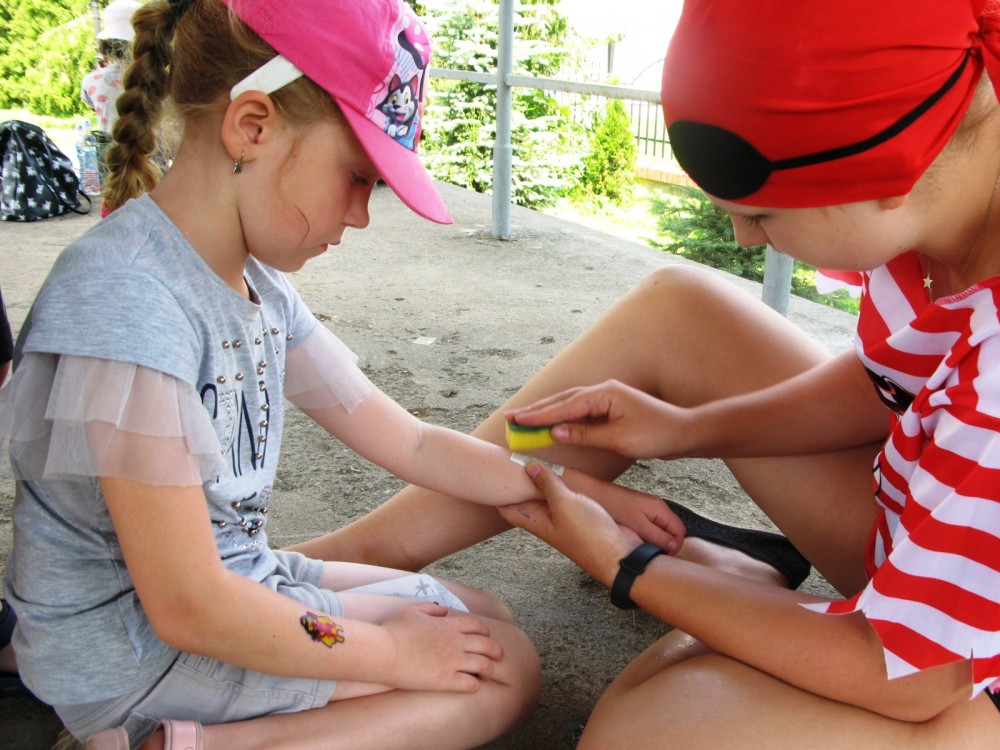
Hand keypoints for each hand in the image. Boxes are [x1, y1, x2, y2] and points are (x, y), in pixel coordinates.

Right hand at [382, 604, 503, 692]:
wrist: (384, 651)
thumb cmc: (394, 630)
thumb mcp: (412, 610)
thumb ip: (431, 608)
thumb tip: (444, 610)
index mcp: (448, 625)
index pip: (477, 626)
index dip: (485, 631)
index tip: (486, 636)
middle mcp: (455, 642)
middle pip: (486, 645)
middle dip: (496, 650)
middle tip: (499, 656)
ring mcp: (452, 662)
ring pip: (483, 665)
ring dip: (489, 669)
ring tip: (490, 673)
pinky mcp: (445, 680)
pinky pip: (470, 684)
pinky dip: (475, 685)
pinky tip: (473, 686)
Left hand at [498, 463, 640, 586]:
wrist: (620, 555)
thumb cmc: (588, 534)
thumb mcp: (564, 504)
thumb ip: (547, 484)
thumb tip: (530, 467)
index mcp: (534, 521)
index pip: (506, 507)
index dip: (495, 491)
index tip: (489, 471)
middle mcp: (545, 518)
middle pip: (524, 498)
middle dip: (517, 480)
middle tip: (511, 455)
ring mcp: (562, 516)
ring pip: (545, 494)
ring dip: (541, 478)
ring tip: (534, 454)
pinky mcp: (579, 512)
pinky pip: (564, 494)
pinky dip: (560, 482)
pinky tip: (563, 468)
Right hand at [505, 380, 693, 459]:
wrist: (685, 433)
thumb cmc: (656, 435)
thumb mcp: (619, 438)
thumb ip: (585, 433)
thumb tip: (555, 431)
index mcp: (604, 394)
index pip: (563, 405)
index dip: (537, 415)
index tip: (515, 420)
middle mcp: (603, 391)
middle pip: (562, 399)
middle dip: (536, 410)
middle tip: (511, 418)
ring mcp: (607, 398)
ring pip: (569, 403)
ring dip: (547, 412)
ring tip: (524, 419)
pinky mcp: (611, 408)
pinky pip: (580, 410)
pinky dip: (562, 416)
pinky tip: (552, 423)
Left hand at [593, 481, 684, 553]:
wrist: (594, 494)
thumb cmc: (614, 508)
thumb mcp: (638, 526)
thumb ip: (658, 537)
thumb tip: (674, 547)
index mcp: (661, 509)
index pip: (680, 531)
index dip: (675, 546)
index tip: (663, 555)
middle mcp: (658, 507)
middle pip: (672, 530)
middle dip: (666, 543)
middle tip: (651, 552)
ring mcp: (649, 508)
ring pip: (661, 529)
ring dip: (656, 540)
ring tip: (642, 545)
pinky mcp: (640, 511)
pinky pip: (651, 526)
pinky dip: (647, 534)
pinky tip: (635, 538)